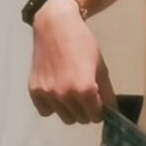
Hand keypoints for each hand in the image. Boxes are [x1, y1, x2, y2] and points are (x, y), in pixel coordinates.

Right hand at [29, 6, 116, 123]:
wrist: (56, 26)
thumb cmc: (82, 43)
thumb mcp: (101, 67)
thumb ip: (106, 92)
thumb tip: (111, 111)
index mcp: (85, 90)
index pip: (96, 117)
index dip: (100, 110)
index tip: (98, 102)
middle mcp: (65, 95)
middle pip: (81, 119)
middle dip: (86, 110)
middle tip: (85, 94)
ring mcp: (48, 94)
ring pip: (65, 118)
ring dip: (71, 110)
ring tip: (71, 91)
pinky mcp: (34, 91)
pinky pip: (46, 111)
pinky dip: (52, 106)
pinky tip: (57, 91)